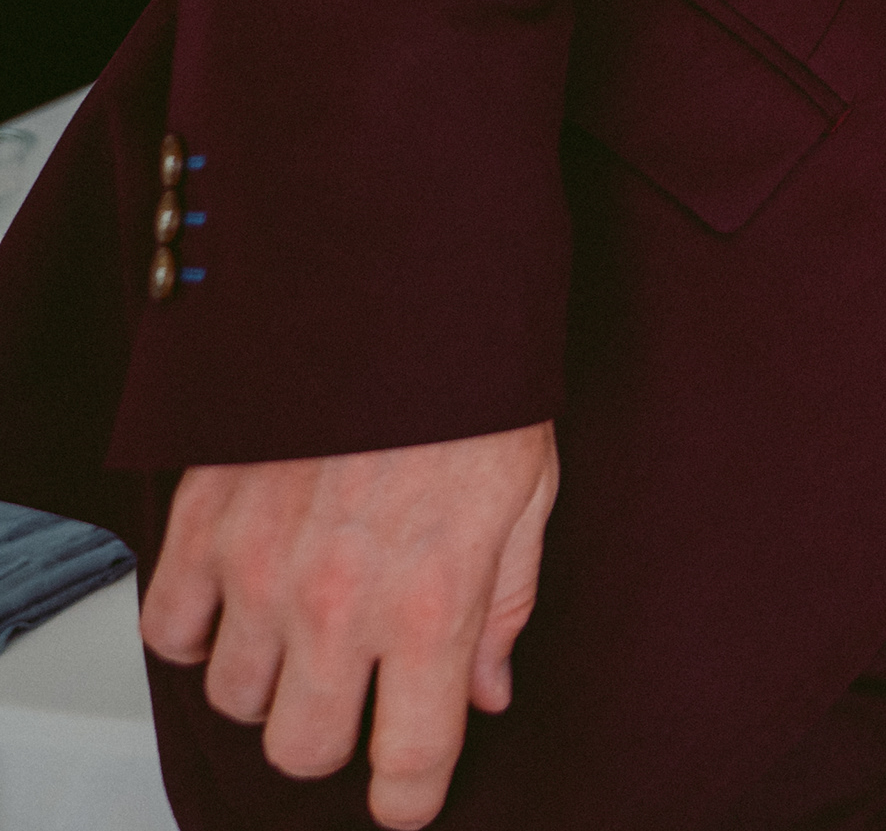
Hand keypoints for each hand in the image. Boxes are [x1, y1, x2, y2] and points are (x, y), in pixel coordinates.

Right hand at [142, 421, 557, 828]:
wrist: (395, 294)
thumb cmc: (473, 386)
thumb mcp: (528, 498)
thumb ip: (504, 607)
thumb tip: (487, 692)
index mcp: (432, 606)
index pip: (410, 760)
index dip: (410, 797)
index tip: (410, 795)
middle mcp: (337, 606)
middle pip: (303, 752)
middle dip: (336, 738)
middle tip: (361, 694)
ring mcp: (259, 572)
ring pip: (233, 701)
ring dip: (270, 680)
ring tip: (307, 625)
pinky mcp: (201, 529)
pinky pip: (168, 631)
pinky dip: (197, 628)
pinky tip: (242, 596)